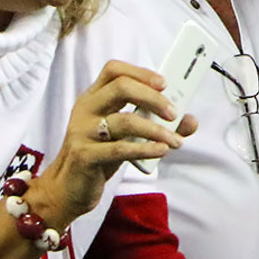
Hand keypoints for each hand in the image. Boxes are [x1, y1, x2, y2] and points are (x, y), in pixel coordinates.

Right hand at [30, 60, 194, 228]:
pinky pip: (120, 148)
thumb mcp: (127, 135)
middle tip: (174, 112)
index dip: (141, 72)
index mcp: (94, 97)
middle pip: (121, 87)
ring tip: (175, 141)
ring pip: (125, 121)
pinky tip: (161, 150)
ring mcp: (82, 132)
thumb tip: (191, 121)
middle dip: (153, 98)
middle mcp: (86, 109)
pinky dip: (146, 148)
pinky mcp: (84, 156)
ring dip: (157, 130)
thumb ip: (157, 124)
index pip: (114, 70)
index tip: (165, 83)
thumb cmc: (101, 154)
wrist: (67, 188)